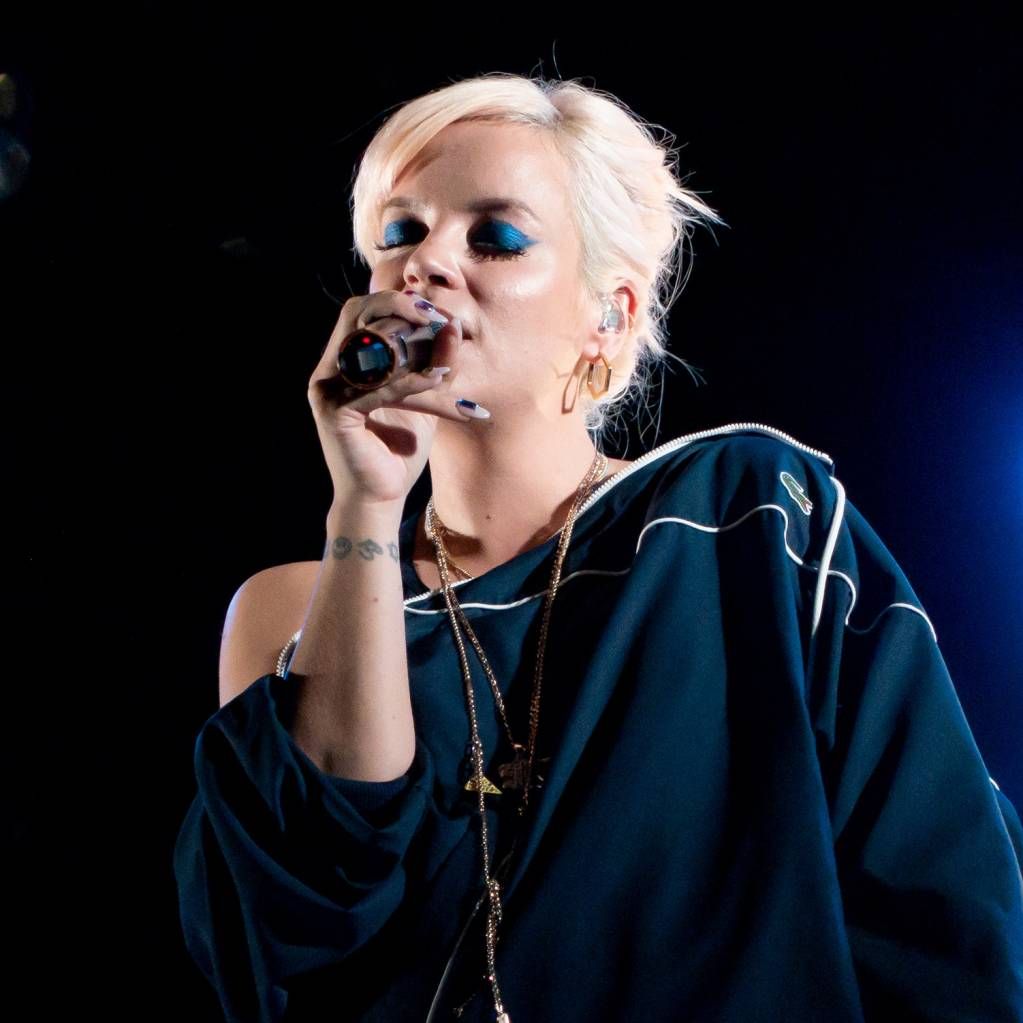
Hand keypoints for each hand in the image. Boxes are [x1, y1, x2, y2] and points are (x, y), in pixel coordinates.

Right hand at [308, 289, 484, 506]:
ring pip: (371, 349)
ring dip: (413, 351)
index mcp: (344, 361)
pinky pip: (376, 387)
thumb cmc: (399, 449)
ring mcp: (325, 390)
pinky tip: (436, 381)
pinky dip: (409, 382)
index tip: (436, 312)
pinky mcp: (333, 412)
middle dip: (398, 307)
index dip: (397, 301)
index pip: (362, 310)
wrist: (381, 497)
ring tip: (446, 360)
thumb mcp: (423, 399)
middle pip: (355, 313)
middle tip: (436, 317)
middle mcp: (328, 369)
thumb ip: (434, 364)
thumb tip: (452, 326)